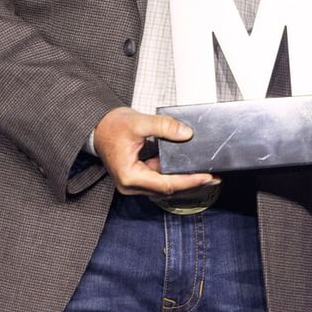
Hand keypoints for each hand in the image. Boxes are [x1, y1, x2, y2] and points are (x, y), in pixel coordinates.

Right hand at [93, 105, 217, 196]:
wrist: (97, 126)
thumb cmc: (111, 126)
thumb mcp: (139, 122)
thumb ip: (164, 126)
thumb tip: (186, 134)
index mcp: (129, 176)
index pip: (166, 184)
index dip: (189, 181)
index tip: (207, 177)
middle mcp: (131, 185)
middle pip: (167, 188)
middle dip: (191, 182)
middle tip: (214, 176)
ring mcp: (134, 183)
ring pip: (165, 185)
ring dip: (184, 179)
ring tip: (205, 172)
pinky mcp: (138, 177)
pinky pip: (160, 178)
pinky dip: (173, 173)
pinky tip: (187, 167)